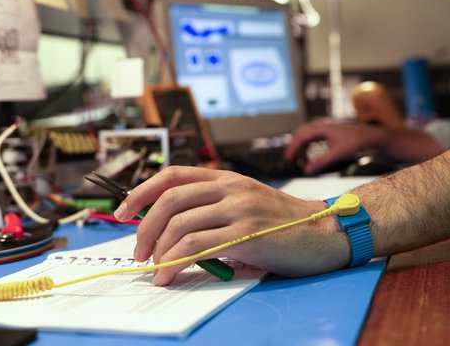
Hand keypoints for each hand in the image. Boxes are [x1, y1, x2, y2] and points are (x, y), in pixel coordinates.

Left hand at [113, 166, 349, 285]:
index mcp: (228, 179)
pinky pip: (197, 246)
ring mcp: (239, 210)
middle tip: (138, 252)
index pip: (173, 175)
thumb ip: (215, 209)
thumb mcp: (248, 203)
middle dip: (144, 227)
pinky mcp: (247, 235)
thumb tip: (172, 233)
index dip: (141, 191)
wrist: (325, 232)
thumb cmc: (286, 224)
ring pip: (180, 224)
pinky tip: (169, 275)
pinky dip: (175, 263)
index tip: (123, 212)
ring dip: (158, 250)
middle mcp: (231, 189)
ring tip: (156, 268)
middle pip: (169, 200)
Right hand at [284, 120, 383, 174]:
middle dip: (293, 145)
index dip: (293, 148)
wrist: (368, 137)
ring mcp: (324, 127)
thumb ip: (321, 163)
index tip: (288, 159)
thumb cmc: (354, 143)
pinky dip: (306, 144)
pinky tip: (307, 153)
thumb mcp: (337, 155)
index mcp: (322, 128)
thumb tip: (306, 171)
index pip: (301, 136)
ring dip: (299, 144)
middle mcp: (321, 125)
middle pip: (300, 132)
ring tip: (296, 157)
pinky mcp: (327, 130)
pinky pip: (311, 135)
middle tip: (289, 159)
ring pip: (305, 133)